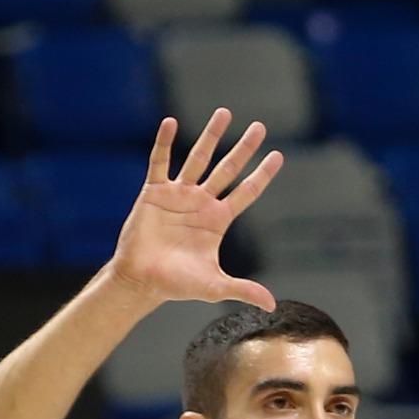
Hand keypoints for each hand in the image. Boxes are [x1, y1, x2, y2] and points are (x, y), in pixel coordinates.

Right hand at [109, 108, 283, 310]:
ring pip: (198, 158)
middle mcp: (201, 203)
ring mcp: (177, 195)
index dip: (262, 175)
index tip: (278, 156)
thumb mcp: (213, 286)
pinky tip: (170, 123)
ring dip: (210, 136)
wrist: (140, 280)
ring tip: (224, 113)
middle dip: (244, 148)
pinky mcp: (153, 192)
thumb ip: (242, 289)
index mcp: (217, 220)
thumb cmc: (175, 284)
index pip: (246, 192)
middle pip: (227, 169)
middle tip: (260, 127)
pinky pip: (159, 162)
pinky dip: (164, 142)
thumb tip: (271, 305)